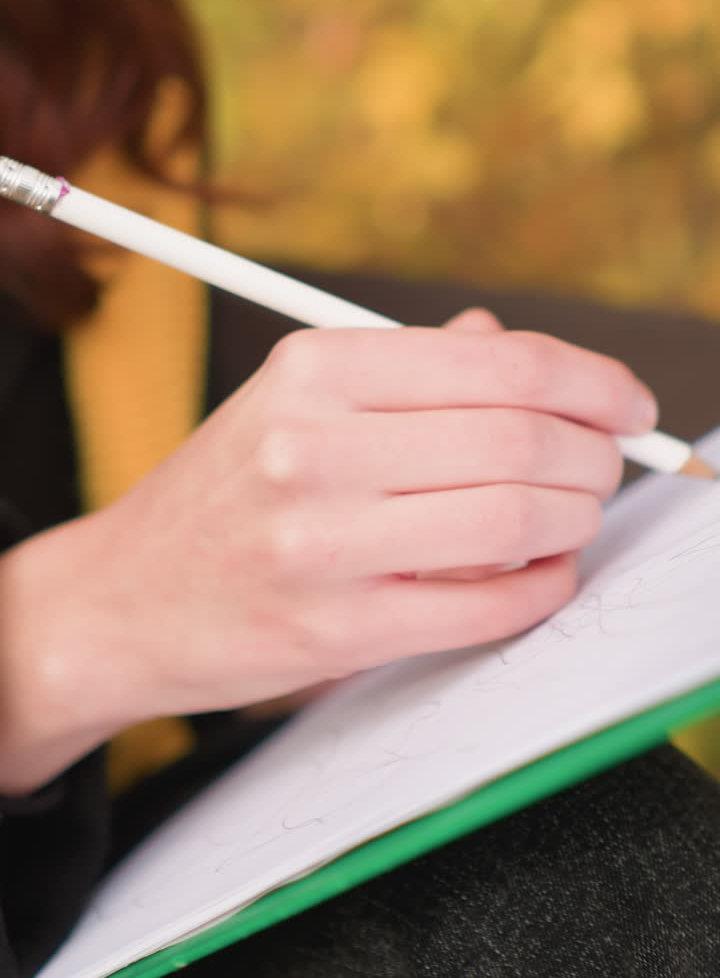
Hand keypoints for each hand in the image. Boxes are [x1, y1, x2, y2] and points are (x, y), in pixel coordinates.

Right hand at [0, 316, 656, 787]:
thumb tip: (511, 345)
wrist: (120, 599)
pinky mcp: (334, 631)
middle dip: (594, 457)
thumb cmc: (225, 492)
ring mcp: (320, 545)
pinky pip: (482, 606)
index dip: (593, 383)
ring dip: (574, 520)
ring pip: (512, 520)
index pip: (502, 363)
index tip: (627, 405)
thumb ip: (411, 369)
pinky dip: (540, 588)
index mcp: (313, 370)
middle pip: (520, 440)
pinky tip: (543, 575)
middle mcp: (312, 446)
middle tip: (605, 467)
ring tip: (572, 518)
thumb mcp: (296, 402)